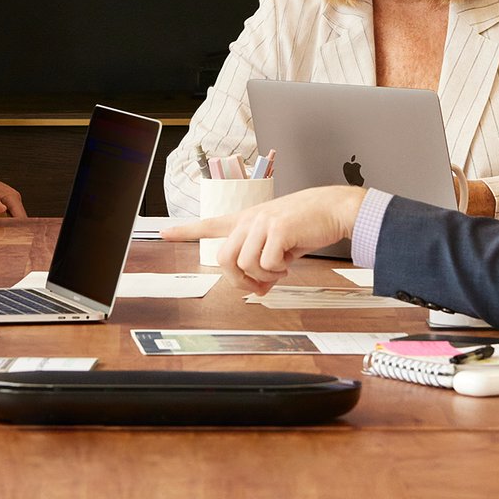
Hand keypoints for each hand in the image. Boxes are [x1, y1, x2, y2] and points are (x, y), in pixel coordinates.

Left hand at [160, 187, 366, 293]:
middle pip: (223, 259)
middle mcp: (250, 219)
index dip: (186, 230)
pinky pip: (266, 264)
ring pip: (244, 264)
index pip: (210, 224)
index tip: (164, 233)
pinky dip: (277, 272)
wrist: (333, 209)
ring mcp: (262, 223)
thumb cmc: (308, 225)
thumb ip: (264, 264)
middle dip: (239, 280)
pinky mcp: (277, 229)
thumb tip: (257, 289)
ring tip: (280, 269)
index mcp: (247, 220)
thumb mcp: (280, 244)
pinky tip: (288, 263)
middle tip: (259, 284)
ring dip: (263, 276)